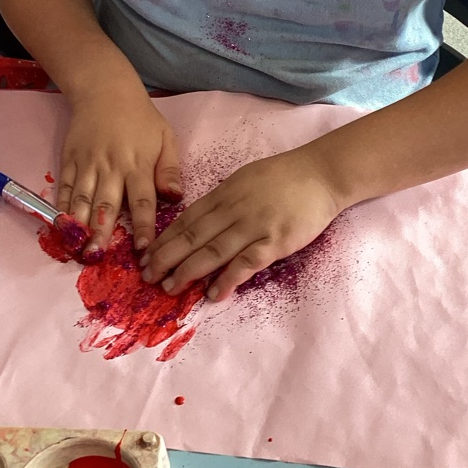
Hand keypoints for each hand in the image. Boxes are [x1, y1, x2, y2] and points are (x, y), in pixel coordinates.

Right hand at [56, 90, 181, 255]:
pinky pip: (65, 189)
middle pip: (107, 205)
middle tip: (98, 257)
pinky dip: (62, 209)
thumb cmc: (140, 118)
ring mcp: (87, 164)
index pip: (142, 200)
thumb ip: (170, 169)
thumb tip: (176, 197)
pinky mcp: (69, 160)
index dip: (143, 225)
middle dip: (102, 233)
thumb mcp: (165, 137)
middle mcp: (111, 167)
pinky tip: (62, 228)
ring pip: (82, 200)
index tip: (144, 249)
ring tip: (79, 249)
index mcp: (138, 163)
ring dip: (80, 226)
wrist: (104, 89)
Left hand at [140, 147, 341, 300]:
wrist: (322, 173)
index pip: (186, 219)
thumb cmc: (283, 176)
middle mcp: (234, 210)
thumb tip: (198, 220)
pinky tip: (213, 294)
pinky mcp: (275, 241)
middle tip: (147, 275)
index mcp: (224, 194)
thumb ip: (222, 200)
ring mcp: (254, 226)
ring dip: (188, 271)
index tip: (145, 254)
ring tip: (170, 287)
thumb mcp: (244, 179)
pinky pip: (246, 263)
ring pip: (213, 251)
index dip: (164, 238)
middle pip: (193, 236)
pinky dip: (228, 279)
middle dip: (167, 257)